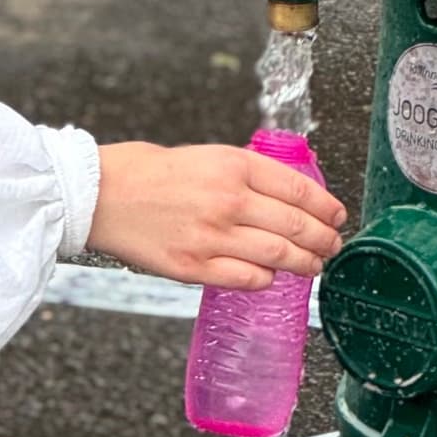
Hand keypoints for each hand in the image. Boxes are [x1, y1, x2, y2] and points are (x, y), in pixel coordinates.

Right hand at [88, 142, 345, 289]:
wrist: (98, 194)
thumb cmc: (146, 172)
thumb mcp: (204, 156)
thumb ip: (244, 175)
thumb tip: (283, 196)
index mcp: (233, 165)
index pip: (299, 189)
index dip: (327, 207)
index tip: (337, 216)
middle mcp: (228, 200)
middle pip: (297, 225)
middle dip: (324, 240)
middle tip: (332, 246)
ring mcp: (212, 236)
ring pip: (280, 256)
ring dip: (305, 264)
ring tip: (313, 266)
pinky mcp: (194, 267)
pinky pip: (248, 279)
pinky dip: (267, 280)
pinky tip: (270, 277)